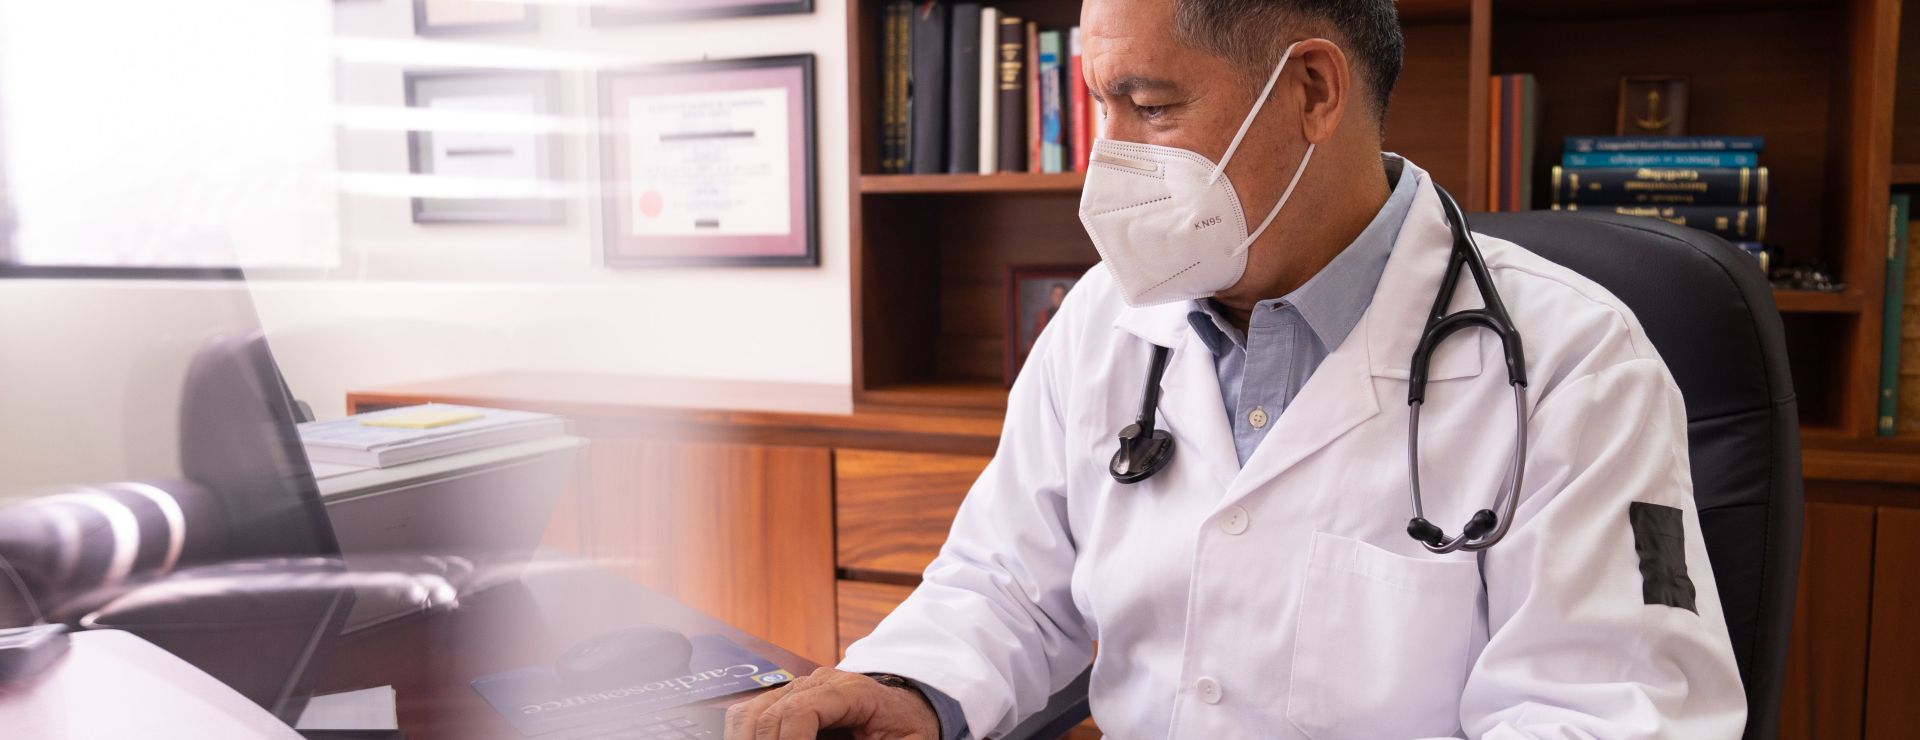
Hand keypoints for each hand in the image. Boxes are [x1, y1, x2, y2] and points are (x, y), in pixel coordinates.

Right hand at [724, 667, 939, 739]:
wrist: (906, 709)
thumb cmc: (907, 729)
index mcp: (853, 691)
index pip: (803, 710)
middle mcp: (820, 683)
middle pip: (772, 714)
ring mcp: (799, 688)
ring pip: (753, 712)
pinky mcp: (787, 699)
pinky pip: (751, 713)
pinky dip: (744, 735)